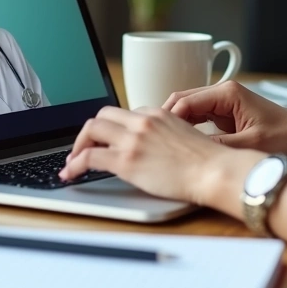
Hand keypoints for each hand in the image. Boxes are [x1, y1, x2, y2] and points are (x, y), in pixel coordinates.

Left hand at [58, 106, 261, 205]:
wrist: (215, 171)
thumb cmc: (209, 162)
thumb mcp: (186, 137)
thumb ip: (166, 136)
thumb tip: (155, 149)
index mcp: (158, 114)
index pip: (125, 114)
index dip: (112, 128)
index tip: (107, 139)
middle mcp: (142, 121)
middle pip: (102, 115)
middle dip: (90, 131)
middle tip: (85, 147)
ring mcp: (132, 139)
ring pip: (91, 129)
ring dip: (78, 145)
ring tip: (73, 161)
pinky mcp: (125, 160)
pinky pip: (89, 157)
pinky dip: (74, 165)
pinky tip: (70, 173)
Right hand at [164, 81, 286, 154]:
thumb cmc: (286, 136)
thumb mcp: (250, 144)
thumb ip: (219, 145)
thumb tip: (191, 150)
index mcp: (228, 93)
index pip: (186, 101)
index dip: (169, 118)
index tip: (157, 135)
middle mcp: (224, 92)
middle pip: (183, 100)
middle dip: (167, 118)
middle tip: (153, 139)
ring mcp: (224, 101)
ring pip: (188, 108)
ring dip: (176, 123)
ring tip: (162, 142)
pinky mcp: (226, 111)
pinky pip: (198, 116)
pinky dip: (188, 127)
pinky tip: (179, 141)